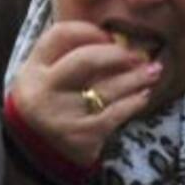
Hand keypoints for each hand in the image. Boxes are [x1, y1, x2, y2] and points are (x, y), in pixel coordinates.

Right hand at [10, 21, 161, 164]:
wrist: (36, 153)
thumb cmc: (48, 105)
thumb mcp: (43, 77)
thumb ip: (67, 55)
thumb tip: (115, 40)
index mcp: (32, 70)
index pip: (60, 35)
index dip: (89, 31)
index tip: (108, 37)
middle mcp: (43, 90)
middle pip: (85, 60)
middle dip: (117, 54)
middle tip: (138, 55)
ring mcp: (62, 114)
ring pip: (107, 88)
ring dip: (136, 77)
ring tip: (152, 71)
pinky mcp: (81, 135)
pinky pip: (116, 113)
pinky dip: (134, 102)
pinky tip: (143, 96)